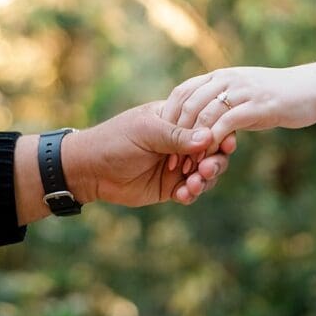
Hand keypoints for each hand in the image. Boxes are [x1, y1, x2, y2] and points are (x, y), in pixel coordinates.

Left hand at [14, 101, 230, 223]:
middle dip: (215, 161)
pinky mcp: (170, 186)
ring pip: (205, 173)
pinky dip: (191, 193)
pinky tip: (182, 195)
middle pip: (213, 151)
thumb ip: (176, 136)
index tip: (226, 143)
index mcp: (176, 120)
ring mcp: (177, 165)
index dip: (220, 134)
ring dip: (205, 180)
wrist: (89, 170)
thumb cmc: (115, 141)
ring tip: (192, 184)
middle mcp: (180, 142)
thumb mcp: (146, 133)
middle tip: (205, 169)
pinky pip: (191, 191)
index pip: (208, 124)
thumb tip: (209, 137)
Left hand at [163, 65, 315, 155]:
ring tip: (188, 166)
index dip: (169, 117)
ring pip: (204, 115)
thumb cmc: (276, 95)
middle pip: (187, 104)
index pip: (182, 92)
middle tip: (170, 162)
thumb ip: (221, 102)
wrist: (312, 89)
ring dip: (193, 144)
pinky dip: (213, 141)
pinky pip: (227, 123)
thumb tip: (200, 120)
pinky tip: (210, 159)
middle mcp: (226, 79)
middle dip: (175, 135)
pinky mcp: (257, 105)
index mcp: (219, 76)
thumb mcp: (243, 94)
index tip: (160, 142)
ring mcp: (241, 91)